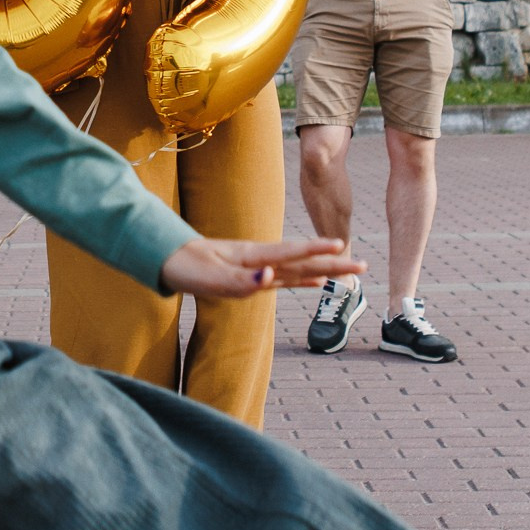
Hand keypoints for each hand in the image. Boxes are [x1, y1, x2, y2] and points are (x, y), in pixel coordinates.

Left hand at [161, 236, 364, 298]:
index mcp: (251, 256)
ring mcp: (256, 268)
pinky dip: (302, 281)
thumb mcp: (208, 277)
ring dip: (323, 270)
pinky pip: (283, 279)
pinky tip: (316, 284)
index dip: (315, 251)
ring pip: (296, 269)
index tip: (341, 246)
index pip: (290, 253)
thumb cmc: (184, 267)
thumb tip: (270, 278)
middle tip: (364, 265)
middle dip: (331, 263)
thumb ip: (240, 279)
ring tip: (350, 269)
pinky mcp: (251, 277)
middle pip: (301, 261)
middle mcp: (259, 259)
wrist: (165, 260)